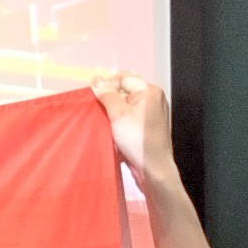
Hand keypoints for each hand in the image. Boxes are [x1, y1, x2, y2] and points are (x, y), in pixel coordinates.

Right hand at [95, 74, 182, 190]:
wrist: (153, 169)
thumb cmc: (140, 143)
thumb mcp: (118, 115)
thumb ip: (107, 94)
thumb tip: (97, 81)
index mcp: (150, 91)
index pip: (123, 78)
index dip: (107, 84)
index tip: (94, 93)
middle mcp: (154, 99)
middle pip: (126, 90)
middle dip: (111, 98)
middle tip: (100, 109)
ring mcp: (153, 112)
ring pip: (127, 103)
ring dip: (114, 110)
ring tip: (108, 121)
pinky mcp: (149, 125)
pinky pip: (131, 115)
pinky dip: (121, 120)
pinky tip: (115, 130)